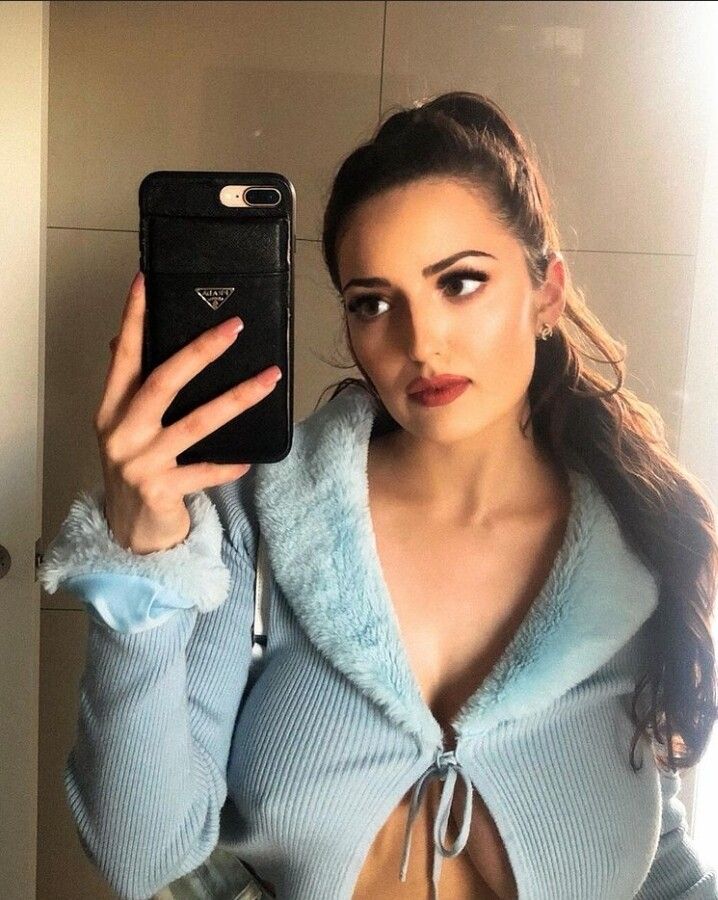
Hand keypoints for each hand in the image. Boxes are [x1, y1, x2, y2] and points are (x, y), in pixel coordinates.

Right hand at [94, 270, 281, 553]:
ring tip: (268, 380)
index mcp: (111, 411)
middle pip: (162, 382)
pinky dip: (228, 464)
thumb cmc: (134, 473)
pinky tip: (250, 457)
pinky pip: (204, 471)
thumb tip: (124, 341)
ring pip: (195, 424)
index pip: (123, 356)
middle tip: (234, 328)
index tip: (145, 282)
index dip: (133, 319)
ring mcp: (139, 463)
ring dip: (236, 399)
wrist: (130, 533)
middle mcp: (121, 433)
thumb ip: (127, 389)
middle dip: (200, 352)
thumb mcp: (123, 429)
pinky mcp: (160, 490)